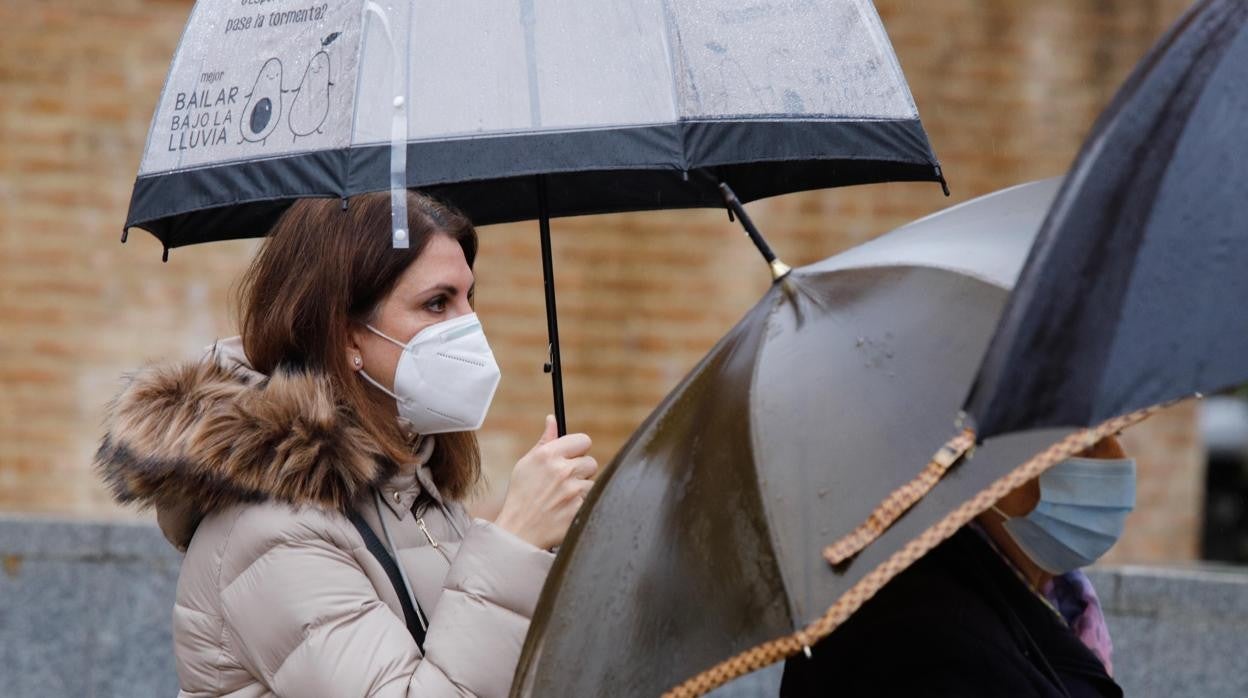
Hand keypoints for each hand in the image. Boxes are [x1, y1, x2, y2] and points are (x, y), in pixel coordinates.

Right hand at [495, 415, 595, 549]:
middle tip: (565, 481)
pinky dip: (581, 505)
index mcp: (548, 455)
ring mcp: (572, 491)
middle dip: (581, 470)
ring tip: (563, 497)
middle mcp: (562, 470)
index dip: (579, 449)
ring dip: (582, 489)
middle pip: (591, 461)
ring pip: (592, 482)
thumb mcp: (526, 463)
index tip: (573, 456)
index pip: (583, 440)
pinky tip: (565, 509)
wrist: (519, 529)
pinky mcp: (579, 509)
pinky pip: (590, 500)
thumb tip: (552, 419)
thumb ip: (544, 440)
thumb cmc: (521, 494)